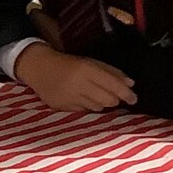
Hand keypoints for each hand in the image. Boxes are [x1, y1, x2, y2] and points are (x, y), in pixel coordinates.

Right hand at [14, 46, 136, 111]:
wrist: (38, 68)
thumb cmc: (67, 62)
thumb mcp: (89, 61)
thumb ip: (111, 72)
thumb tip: (130, 84)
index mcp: (86, 69)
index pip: (113, 85)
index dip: (126, 93)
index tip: (134, 98)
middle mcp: (78, 85)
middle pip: (108, 100)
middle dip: (115, 99)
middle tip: (115, 96)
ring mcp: (69, 98)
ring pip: (97, 107)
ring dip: (102, 103)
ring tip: (96, 95)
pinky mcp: (62, 107)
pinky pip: (84, 111)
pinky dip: (88, 106)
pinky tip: (82, 98)